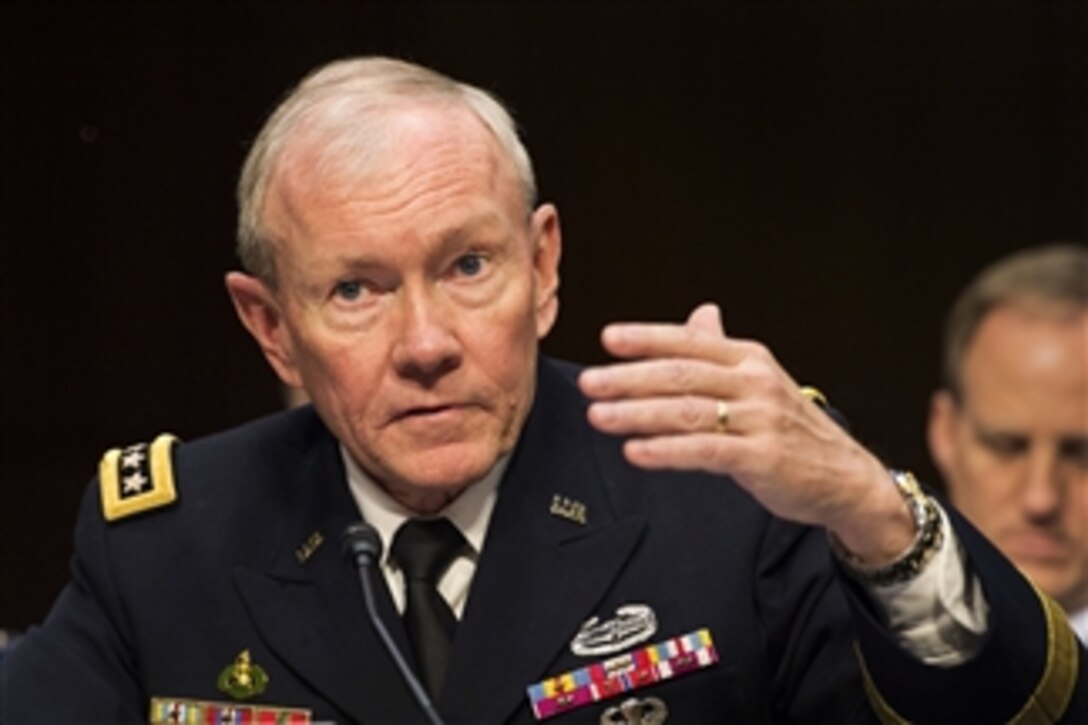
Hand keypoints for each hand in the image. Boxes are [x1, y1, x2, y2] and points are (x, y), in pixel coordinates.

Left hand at [578, 303, 913, 564]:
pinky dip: (666, 451)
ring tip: (599, 416)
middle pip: (681, 375)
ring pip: (687, 412)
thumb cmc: (792, 430)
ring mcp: (760, 420)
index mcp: (749, 358)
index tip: (608, 338)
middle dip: (628, 378)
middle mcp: (754, 382)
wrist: (846, 478)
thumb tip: (700, 315)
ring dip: (637, 413)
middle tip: (589, 383)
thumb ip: (722, 351)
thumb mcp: (759, 381)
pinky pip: (705, 451)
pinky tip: (636, 452)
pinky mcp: (762, 458)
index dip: (647, 338)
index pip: (689, 342)